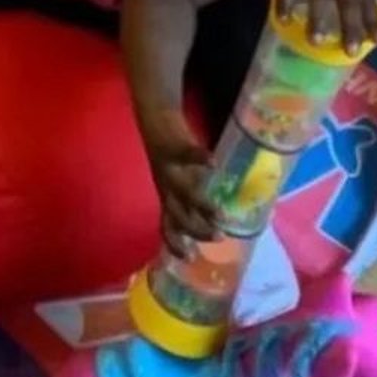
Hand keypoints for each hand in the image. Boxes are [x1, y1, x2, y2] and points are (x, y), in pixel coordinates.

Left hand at [143, 112, 216, 256]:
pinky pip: (186, 153)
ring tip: (220, 213)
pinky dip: (199, 158)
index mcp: (167, 197)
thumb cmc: (175, 156)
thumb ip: (195, 203)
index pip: (166, 227)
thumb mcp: (182, 183)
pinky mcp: (172, 146)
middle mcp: (165, 186)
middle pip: (176, 215)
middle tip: (219, 236)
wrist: (155, 117)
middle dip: (196, 229)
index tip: (191, 259)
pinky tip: (213, 163)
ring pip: (182, 191)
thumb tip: (219, 225)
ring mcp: (168, 168)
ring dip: (200, 203)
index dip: (175, 244)